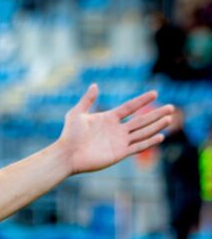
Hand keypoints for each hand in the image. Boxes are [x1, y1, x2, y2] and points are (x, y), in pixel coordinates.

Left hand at [57, 84, 171, 174]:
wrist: (67, 154)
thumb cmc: (69, 135)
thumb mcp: (77, 113)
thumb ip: (87, 100)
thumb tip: (95, 85)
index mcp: (108, 118)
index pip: (129, 107)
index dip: (141, 100)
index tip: (154, 93)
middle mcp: (117, 129)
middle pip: (141, 120)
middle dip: (156, 114)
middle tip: (171, 107)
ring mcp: (119, 141)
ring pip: (142, 132)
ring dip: (156, 126)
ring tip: (169, 118)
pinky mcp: (119, 153)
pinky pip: (138, 146)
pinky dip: (149, 142)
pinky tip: (160, 136)